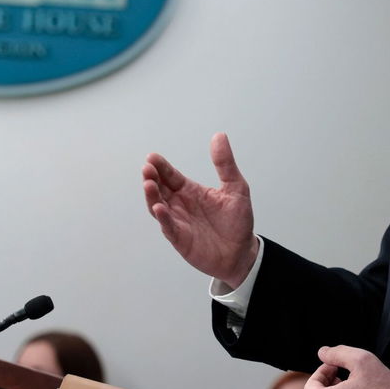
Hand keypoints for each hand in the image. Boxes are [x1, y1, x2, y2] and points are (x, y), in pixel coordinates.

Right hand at [142, 133, 259, 287]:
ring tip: (148, 183)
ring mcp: (178, 222)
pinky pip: (168, 227)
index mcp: (190, 191)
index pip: (171, 176)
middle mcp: (180, 205)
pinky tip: (159, 208)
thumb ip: (225, 163)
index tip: (152, 157)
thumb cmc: (237, 222)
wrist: (242, 252)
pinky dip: (163, 218)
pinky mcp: (180, 239)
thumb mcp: (236, 187)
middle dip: (151, 178)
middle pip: (160, 189)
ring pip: (158, 206)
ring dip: (151, 195)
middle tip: (147, 168)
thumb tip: (219, 136)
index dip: (161, 166)